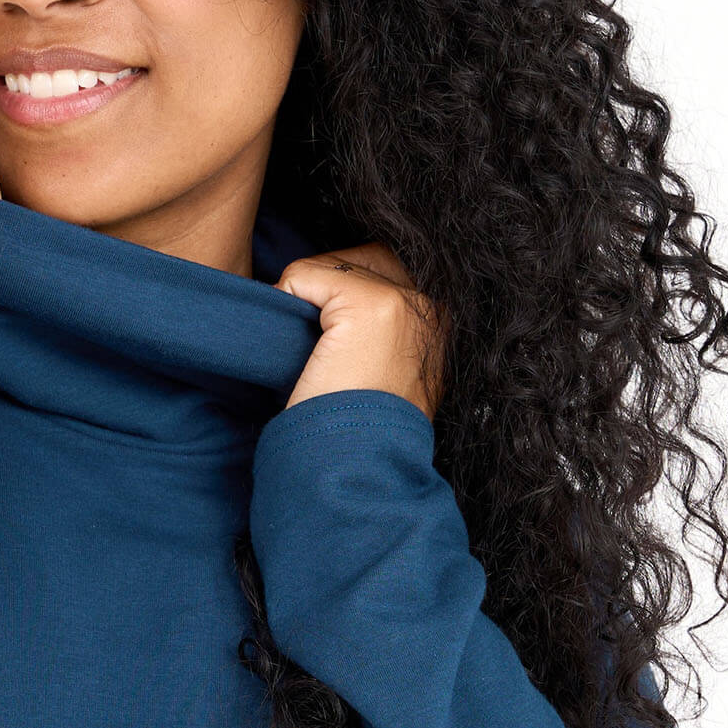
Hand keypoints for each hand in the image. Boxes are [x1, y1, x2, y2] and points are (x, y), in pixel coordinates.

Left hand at [274, 242, 447, 420]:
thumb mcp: (384, 375)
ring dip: (306, 298)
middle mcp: (434, 308)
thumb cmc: (360, 430)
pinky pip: (305, 275)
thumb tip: (325, 299)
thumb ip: (376, 333)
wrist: (357, 468)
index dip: (341, 296)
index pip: (384, 270)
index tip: (330, 343)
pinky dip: (286, 301)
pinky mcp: (372, 304)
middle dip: (324, 288)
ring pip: (332, 266)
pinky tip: (295, 348)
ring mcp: (408, 302)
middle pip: (360, 259)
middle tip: (311, 345)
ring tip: (308, 350)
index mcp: (441, 325)